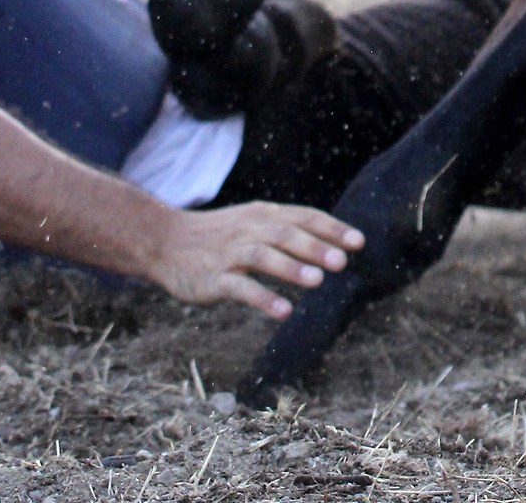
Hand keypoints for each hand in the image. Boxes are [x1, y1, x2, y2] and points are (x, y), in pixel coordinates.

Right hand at [149, 202, 363, 318]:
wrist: (167, 241)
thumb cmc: (219, 235)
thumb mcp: (252, 222)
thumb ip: (286, 229)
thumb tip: (328, 242)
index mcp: (264, 215)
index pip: (304, 216)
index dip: (332, 229)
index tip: (359, 242)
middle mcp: (250, 229)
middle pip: (286, 234)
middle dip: (316, 247)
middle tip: (343, 261)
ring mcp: (230, 253)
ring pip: (264, 256)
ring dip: (291, 268)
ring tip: (318, 281)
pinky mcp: (214, 279)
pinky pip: (241, 288)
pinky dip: (263, 298)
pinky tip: (283, 311)